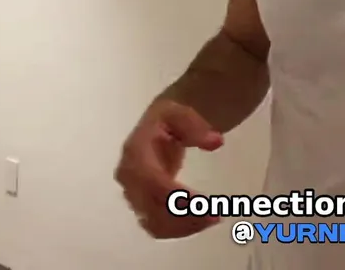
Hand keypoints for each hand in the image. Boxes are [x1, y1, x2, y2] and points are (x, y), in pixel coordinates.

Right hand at [114, 100, 224, 238]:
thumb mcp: (181, 113)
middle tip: (215, 216)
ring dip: (184, 227)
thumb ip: (197, 127)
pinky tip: (202, 222)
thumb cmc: (170, 119)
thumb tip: (216, 142)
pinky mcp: (142, 206)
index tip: (204, 203)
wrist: (159, 126)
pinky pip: (157, 227)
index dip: (176, 196)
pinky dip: (179, 230)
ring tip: (213, 219)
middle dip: (184, 215)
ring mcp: (133, 194)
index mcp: (135, 152)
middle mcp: (129, 177)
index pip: (151, 181)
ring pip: (154, 222)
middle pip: (152, 207)